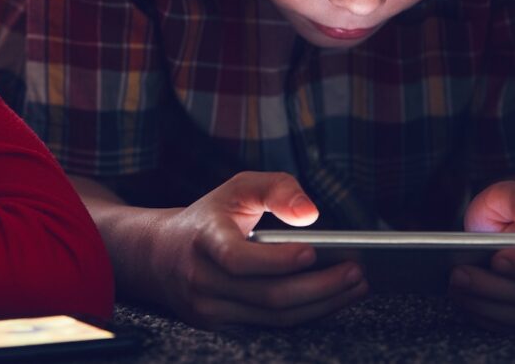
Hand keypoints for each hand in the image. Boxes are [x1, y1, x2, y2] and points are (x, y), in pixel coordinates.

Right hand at [147, 171, 366, 328]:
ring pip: (274, 317)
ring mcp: (208, 309)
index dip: (276, 260)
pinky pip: (271, 326)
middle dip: (319, 287)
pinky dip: (306, 314)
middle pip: (267, 295)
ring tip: (354, 285)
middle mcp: (202, 279)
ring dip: (321, 304)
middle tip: (356, 272)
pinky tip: (332, 299)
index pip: (237, 258)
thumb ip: (276, 188)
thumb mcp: (238, 188)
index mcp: (203, 239)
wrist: (158, 256)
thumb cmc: (210, 217)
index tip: (313, 251)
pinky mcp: (219, 326)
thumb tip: (310, 214)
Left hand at [450, 181, 514, 330]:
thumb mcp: (510, 194)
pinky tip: (464, 302)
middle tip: (458, 275)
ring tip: (455, 289)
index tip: (496, 260)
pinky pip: (513, 328)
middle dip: (494, 288)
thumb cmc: (509, 211)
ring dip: (487, 307)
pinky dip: (487, 318)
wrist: (506, 231)